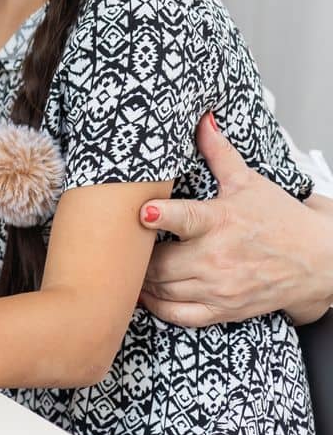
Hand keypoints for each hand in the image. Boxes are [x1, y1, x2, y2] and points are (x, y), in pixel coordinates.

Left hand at [140, 112, 332, 326]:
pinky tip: (144, 293)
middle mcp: (218, 258)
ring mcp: (220, 288)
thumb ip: (219, 153)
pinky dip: (156, 306)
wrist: (319, 261)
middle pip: (159, 262)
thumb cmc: (279, 219)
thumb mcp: (248, 182)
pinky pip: (179, 316)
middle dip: (138, 254)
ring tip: (129, 265)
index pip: (185, 218)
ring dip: (141, 279)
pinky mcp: (224, 310)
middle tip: (121, 244)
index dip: (160, 215)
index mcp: (222, 221)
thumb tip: (202, 119)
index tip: (141, 211)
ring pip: (162, 289)